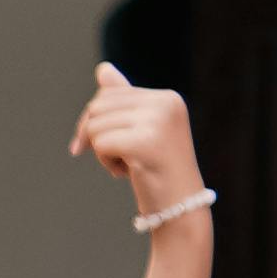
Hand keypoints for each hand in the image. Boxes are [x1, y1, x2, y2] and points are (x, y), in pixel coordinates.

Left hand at [72, 63, 209, 228]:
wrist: (180, 208)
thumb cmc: (157, 171)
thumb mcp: (140, 130)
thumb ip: (123, 100)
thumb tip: (103, 69)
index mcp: (166, 97)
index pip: (107, 94)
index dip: (97, 123)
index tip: (111, 147)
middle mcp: (167, 102)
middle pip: (97, 106)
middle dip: (96, 136)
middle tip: (121, 159)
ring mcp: (159, 121)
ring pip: (95, 125)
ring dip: (102, 152)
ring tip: (129, 166)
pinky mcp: (147, 141)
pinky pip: (101, 143)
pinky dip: (105, 162)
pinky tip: (127, 173)